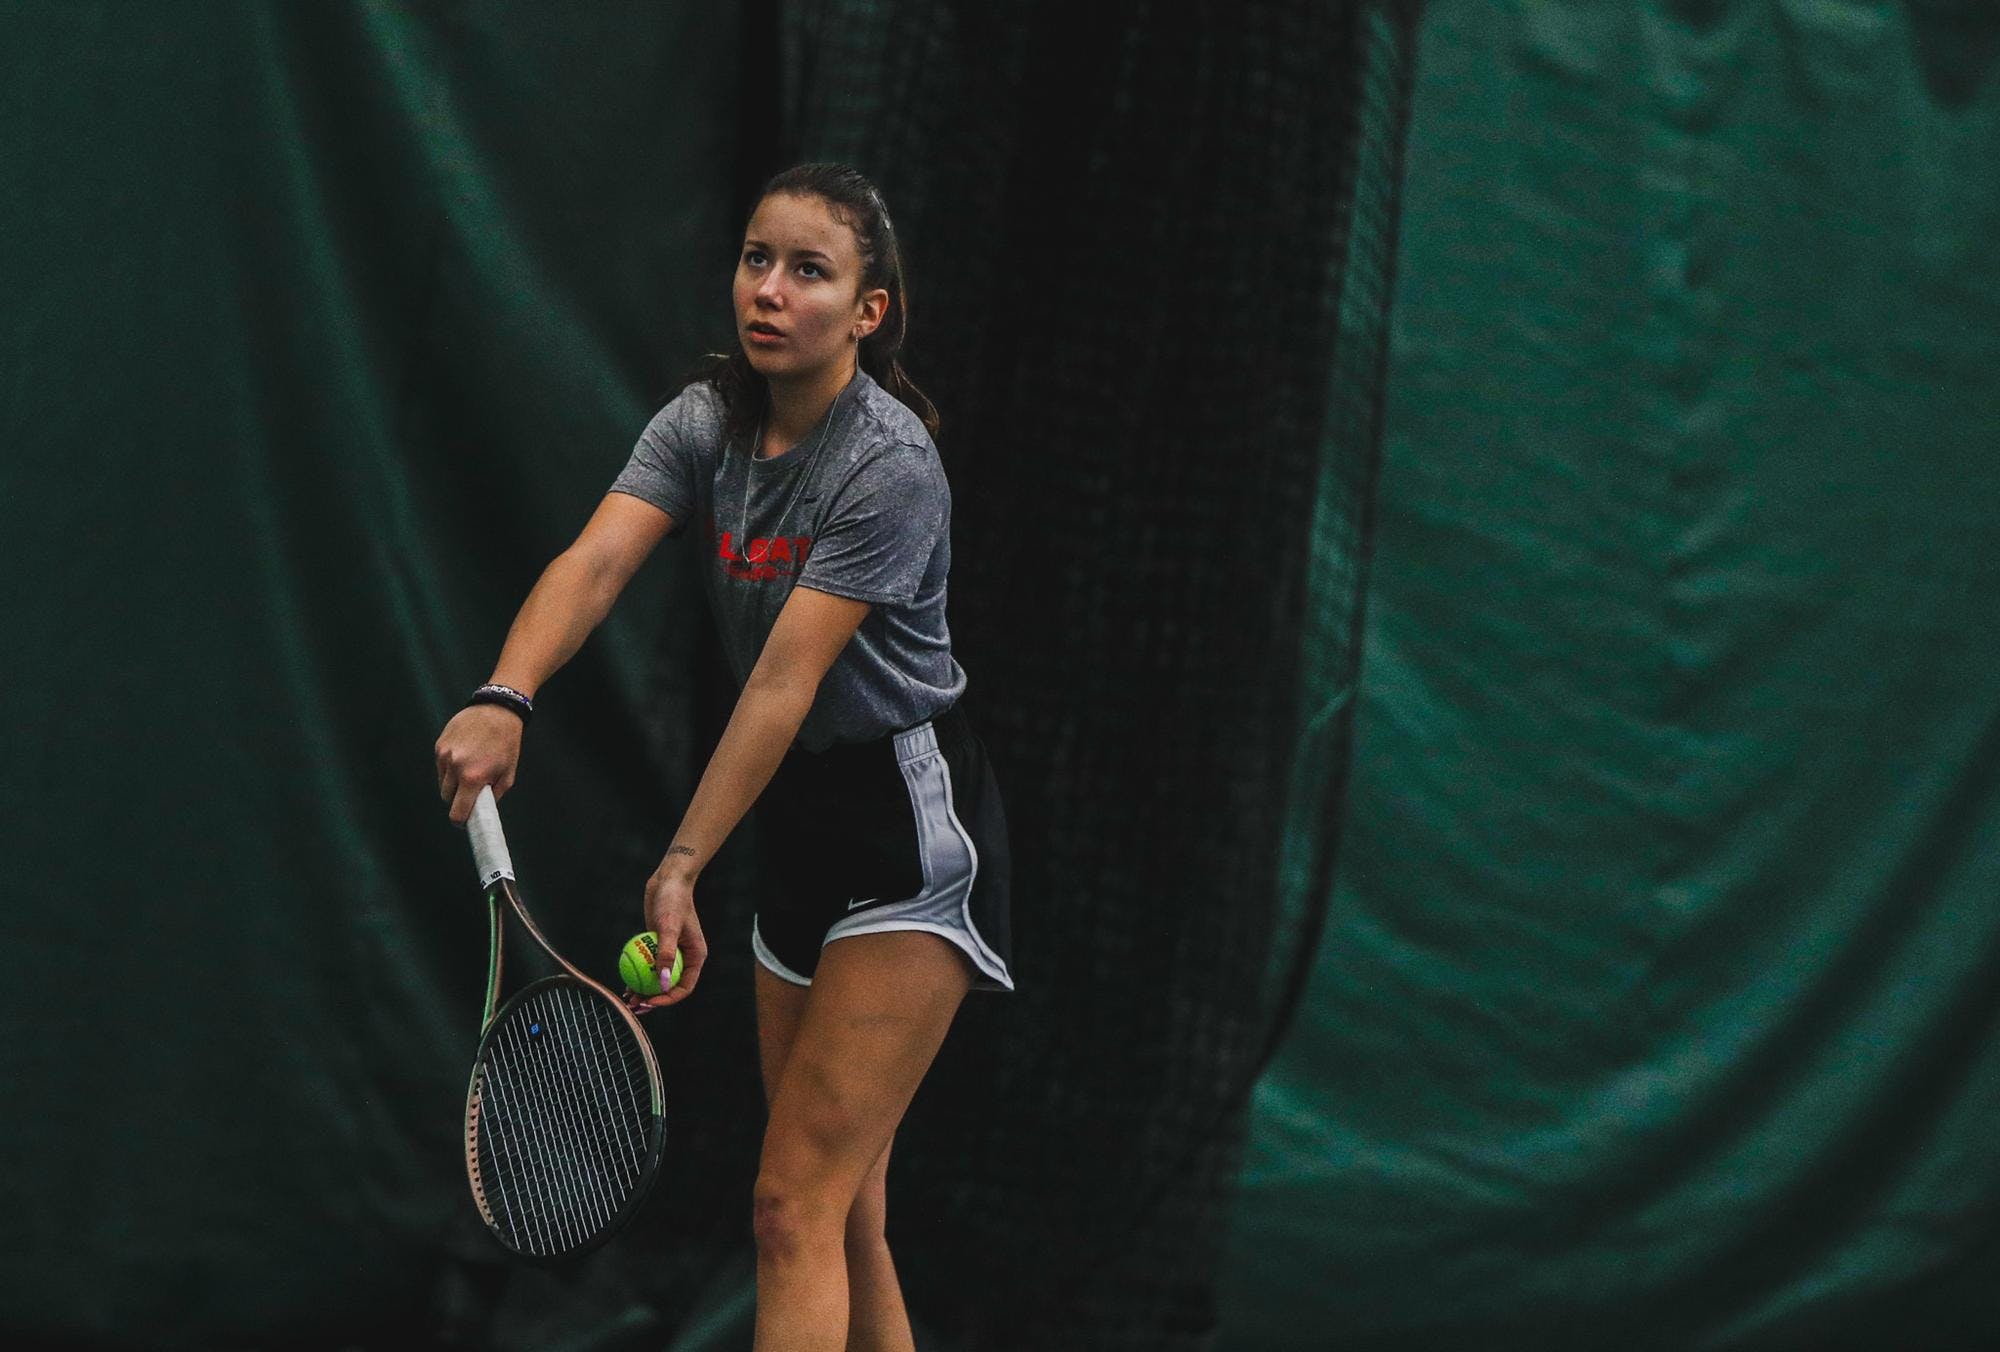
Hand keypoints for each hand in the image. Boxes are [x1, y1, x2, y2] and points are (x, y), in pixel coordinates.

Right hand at [435, 704, 525, 823]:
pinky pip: (440, 766)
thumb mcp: (508, 774)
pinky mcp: (439, 745)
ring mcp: (444, 755)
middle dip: (457, 799)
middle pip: (447, 798)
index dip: (460, 820)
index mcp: (473, 777)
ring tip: (470, 769)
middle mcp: (454, 767)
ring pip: (442, 782)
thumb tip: (481, 811)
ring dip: (453, 783)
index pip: (457, 812)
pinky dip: (449, 767)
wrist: (497, 710)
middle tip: (470, 792)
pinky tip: (464, 755)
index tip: (464, 821)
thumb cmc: (506, 744)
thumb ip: (493, 796)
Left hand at [623, 868, 706, 1012]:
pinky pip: (649, 966)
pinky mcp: (658, 947)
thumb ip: (666, 954)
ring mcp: (671, 953)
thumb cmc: (672, 901)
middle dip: (653, 1000)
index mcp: (695, 957)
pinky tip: (624, 983)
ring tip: (628, 1000)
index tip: (650, 1001)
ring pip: (658, 979)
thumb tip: (663, 983)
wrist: (668, 882)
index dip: (668, 999)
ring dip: (644, 990)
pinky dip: (638, 975)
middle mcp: (685, 958)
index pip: (684, 987)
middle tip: (636, 1007)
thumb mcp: (668, 927)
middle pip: (670, 987)